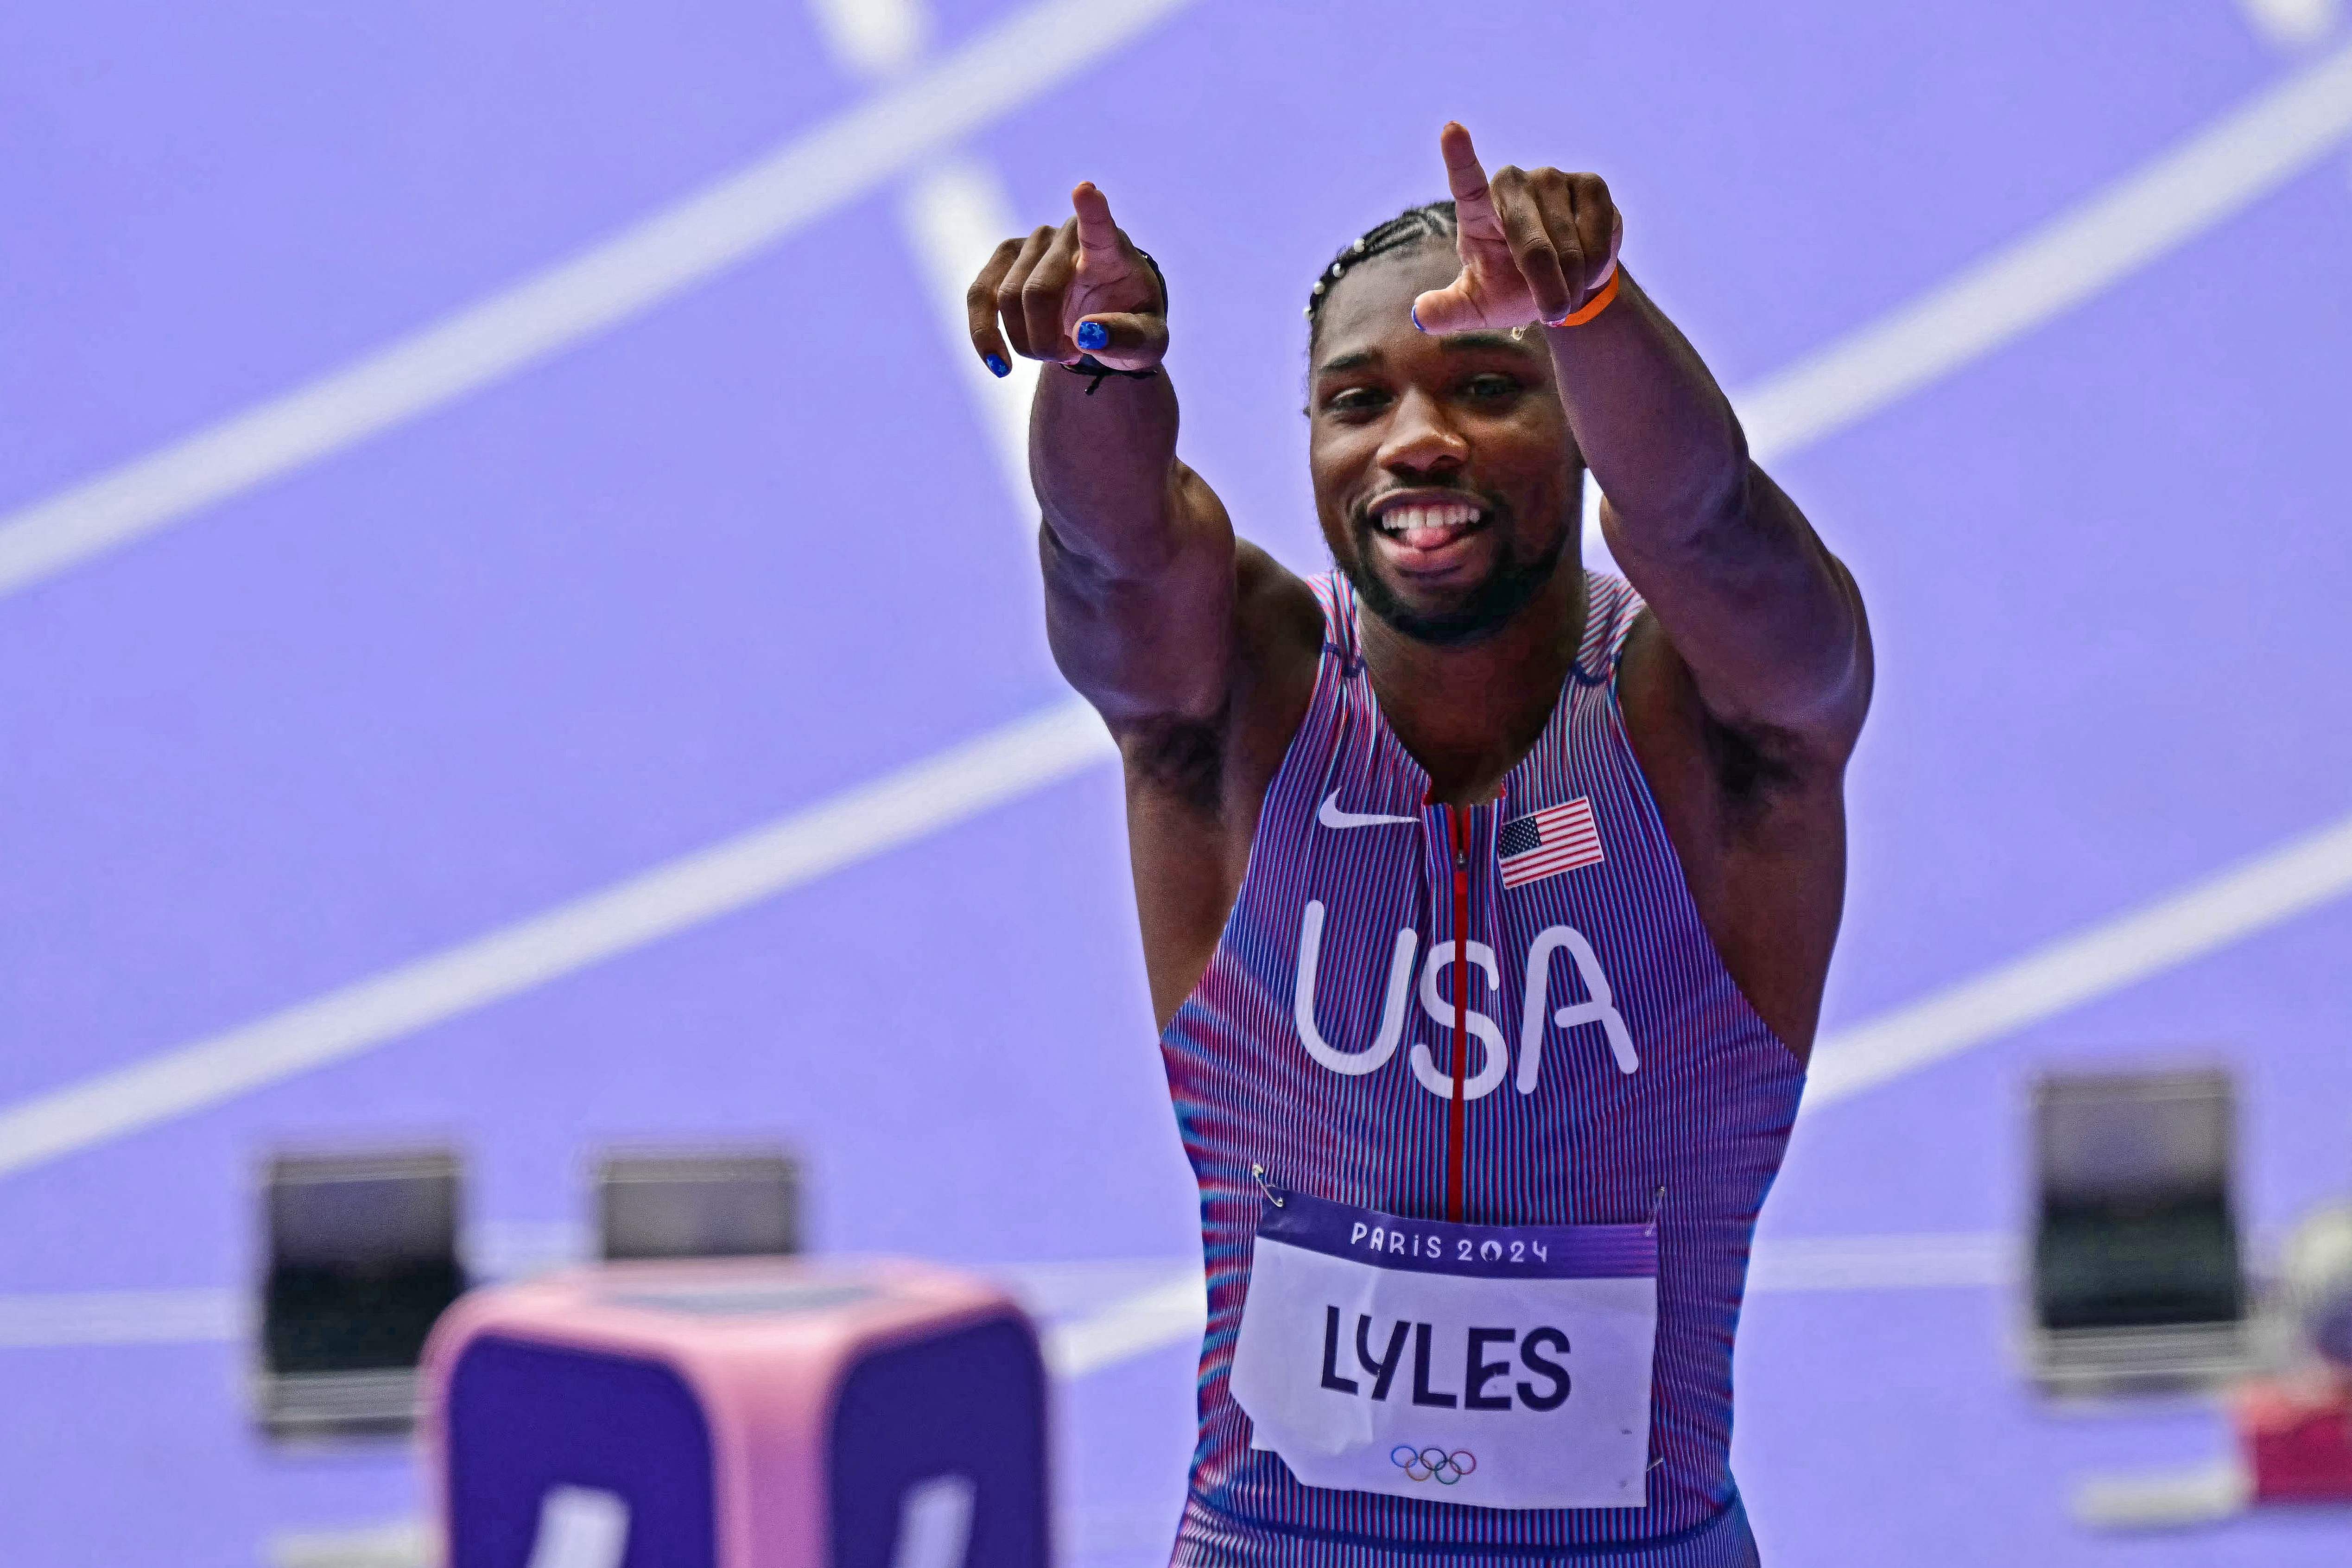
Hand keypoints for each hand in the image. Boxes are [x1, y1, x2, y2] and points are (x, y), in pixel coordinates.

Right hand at [967, 182, 1167, 375]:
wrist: (1103, 320)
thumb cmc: (1130, 325)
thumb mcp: (1149, 342)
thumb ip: (1128, 339)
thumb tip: (1086, 334)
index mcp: (1110, 248)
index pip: (1100, 226)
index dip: (1091, 211)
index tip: (1086, 191)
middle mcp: (1067, 235)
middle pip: (1037, 292)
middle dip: (1046, 341)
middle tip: (1071, 355)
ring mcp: (1031, 243)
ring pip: (1006, 300)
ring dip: (1027, 343)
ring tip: (1058, 349)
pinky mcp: (1003, 260)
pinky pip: (978, 298)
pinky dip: (985, 336)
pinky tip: (1000, 364)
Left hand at [1410, 123, 1622, 333]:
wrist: (1562, 281)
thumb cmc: (1510, 287)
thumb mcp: (1476, 306)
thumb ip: (1447, 311)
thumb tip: (1420, 315)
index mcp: (1476, 209)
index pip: (1466, 182)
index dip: (1460, 157)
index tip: (1451, 130)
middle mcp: (1513, 184)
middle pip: (1531, 245)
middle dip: (1546, 289)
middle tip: (1553, 314)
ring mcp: (1553, 179)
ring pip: (1570, 248)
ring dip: (1572, 284)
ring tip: (1567, 292)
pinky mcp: (1591, 184)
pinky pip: (1598, 237)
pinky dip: (1596, 267)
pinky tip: (1588, 267)